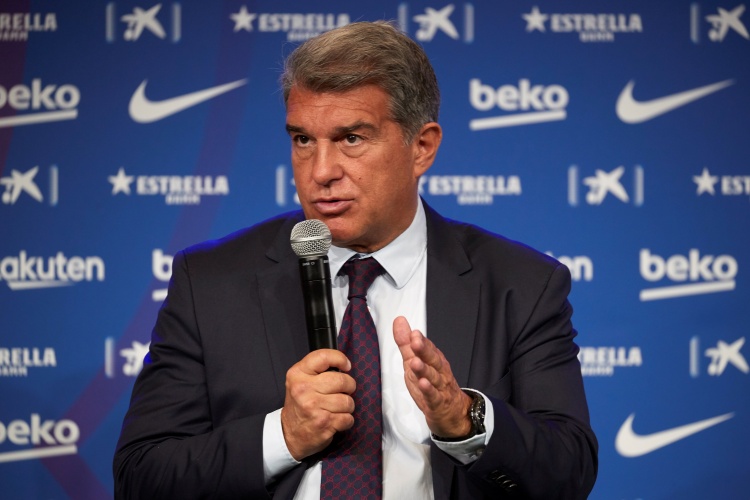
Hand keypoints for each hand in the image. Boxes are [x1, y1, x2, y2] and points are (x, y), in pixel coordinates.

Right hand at [280, 349, 355, 459]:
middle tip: (344, 390)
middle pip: (342, 380)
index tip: (346, 366)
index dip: (340, 359)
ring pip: (348, 401)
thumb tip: (343, 365)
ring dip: (347, 406)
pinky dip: (346, 420)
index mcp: (298, 374)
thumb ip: (317, 369)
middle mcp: (304, 389)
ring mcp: (314, 407)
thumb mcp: (299, 380)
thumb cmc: (299, 404)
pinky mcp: (323, 423)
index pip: (324, 357)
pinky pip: (348, 418)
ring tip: (337, 407)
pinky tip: (336, 419)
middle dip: (349, 386)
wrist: (289, 433)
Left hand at [393, 316, 472, 437]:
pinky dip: (428, 390)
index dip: (421, 340)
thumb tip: (399, 321)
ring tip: (415, 362)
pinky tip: (423, 384)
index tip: (413, 333)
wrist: (452, 412)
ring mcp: (439, 387)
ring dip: (424, 369)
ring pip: (432, 377)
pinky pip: (433, 396)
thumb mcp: (415, 362)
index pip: (428, 347)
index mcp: (433, 360)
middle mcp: (438, 371)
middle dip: (424, 350)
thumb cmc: (432, 385)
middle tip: (415, 341)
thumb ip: (406, 343)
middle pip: (432, 359)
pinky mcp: (437, 403)